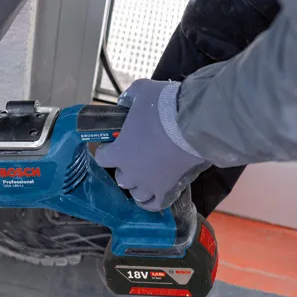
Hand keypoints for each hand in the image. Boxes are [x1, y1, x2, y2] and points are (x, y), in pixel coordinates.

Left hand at [95, 79, 207, 211]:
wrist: (194, 123)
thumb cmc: (164, 107)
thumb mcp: (142, 91)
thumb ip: (130, 97)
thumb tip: (124, 102)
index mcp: (119, 151)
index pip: (102, 158)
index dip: (107, 151)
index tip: (112, 145)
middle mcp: (132, 172)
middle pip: (121, 178)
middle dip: (126, 167)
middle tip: (135, 156)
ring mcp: (150, 184)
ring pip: (137, 194)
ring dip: (138, 185)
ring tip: (146, 175)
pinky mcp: (169, 191)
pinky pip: (155, 205)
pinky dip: (152, 202)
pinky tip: (153, 195)